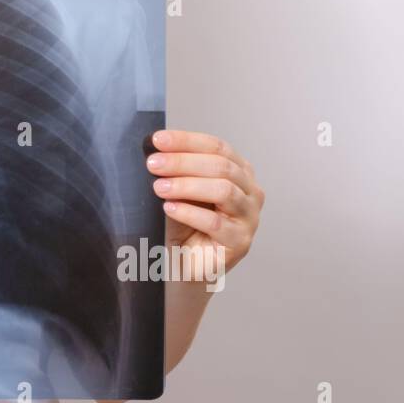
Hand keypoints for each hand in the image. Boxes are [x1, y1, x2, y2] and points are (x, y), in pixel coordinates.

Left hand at [145, 129, 263, 276]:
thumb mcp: (180, 189)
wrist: (185, 262)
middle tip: (153, 164)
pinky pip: (216, 222)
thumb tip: (155, 149)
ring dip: (187, 185)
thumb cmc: (184, 223)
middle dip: (182, 162)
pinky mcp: (240, 242)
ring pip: (223, 191)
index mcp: (239, 171)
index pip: (217, 146)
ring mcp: (249, 218)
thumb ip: (176, 170)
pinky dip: (189, 212)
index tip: (158, 140)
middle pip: (221, 167)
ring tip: (159, 187)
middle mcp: (250, 191)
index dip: (187, 140)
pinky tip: (169, 208)